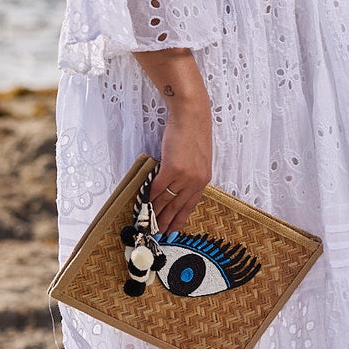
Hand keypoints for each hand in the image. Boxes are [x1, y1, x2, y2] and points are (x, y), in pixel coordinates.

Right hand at [151, 99, 211, 236]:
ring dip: (155, 212)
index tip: (171, 232)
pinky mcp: (173, 168)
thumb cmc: (193, 133)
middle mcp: (196, 181)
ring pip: (167, 200)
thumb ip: (189, 175)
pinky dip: (150, 197)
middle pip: (177, 207)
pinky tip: (145, 204)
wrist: (191, 116)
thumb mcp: (197, 159)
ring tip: (147, 222)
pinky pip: (158, 188)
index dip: (179, 220)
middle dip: (165, 221)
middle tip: (156, 233)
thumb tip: (173, 189)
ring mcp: (185, 176)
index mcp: (203, 180)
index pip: (190, 206)